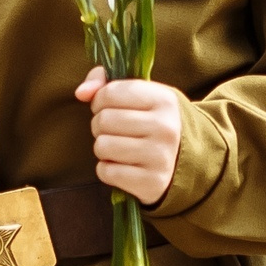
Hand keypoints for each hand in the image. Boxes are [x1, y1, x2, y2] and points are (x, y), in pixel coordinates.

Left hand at [75, 68, 182, 205]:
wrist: (185, 161)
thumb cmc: (153, 121)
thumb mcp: (140, 95)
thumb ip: (105, 82)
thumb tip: (81, 93)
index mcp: (164, 100)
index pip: (110, 93)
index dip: (99, 100)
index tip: (109, 107)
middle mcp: (165, 127)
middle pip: (104, 120)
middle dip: (100, 125)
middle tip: (114, 130)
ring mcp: (160, 156)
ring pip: (102, 146)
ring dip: (103, 148)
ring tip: (119, 147)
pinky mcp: (152, 182)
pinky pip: (106, 172)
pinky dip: (107, 169)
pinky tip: (123, 165)